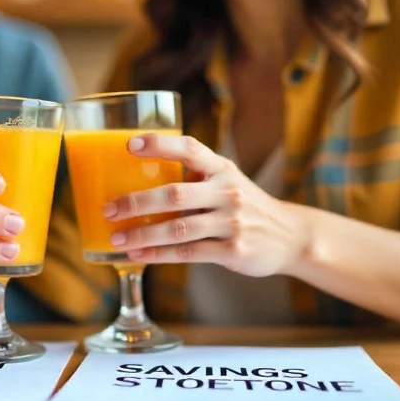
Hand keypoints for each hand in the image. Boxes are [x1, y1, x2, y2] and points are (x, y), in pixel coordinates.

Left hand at [103, 133, 310, 275]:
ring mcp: (231, 223)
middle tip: (108, 208)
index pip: (189, 149)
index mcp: (221, 169)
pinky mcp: (232, 251)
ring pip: (178, 229)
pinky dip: (159, 255)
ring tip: (116, 238)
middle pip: (175, 194)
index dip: (159, 144)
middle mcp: (227, 192)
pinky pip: (188, 253)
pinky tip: (138, 255)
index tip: (129, 145)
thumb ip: (192, 178)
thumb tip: (136, 178)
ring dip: (142, 235)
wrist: (290, 236)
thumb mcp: (225, 182)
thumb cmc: (243, 206)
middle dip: (137, 202)